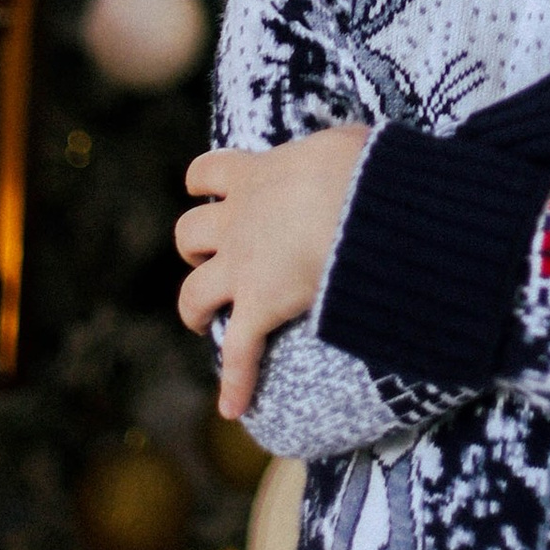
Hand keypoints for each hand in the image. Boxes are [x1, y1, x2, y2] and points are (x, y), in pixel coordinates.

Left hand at [175, 127, 372, 417]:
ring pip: (192, 292)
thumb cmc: (361, 165)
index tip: (210, 195)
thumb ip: (333, 151)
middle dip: (196, 248)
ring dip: (194, 307)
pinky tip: (232, 407)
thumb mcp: (343, 142)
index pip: (207, 172)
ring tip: (202, 319)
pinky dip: (236, 381)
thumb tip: (352, 150)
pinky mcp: (259, 306)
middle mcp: (237, 220)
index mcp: (254, 174)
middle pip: (188, 233)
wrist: (360, 201)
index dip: (204, 185)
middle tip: (216, 259)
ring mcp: (243, 266)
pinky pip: (239, 352)